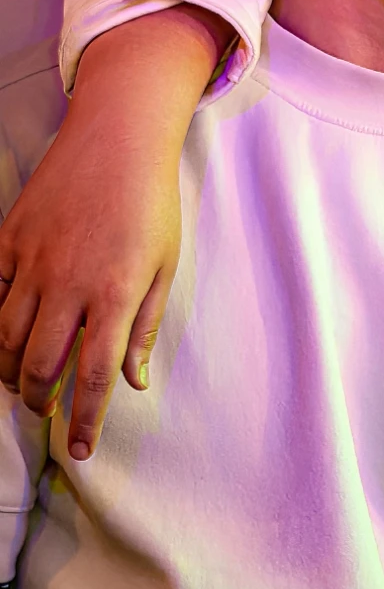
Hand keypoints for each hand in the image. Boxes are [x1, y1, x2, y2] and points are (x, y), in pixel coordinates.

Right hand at [0, 7, 228, 457]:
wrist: (118, 138)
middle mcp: (68, 285)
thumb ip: (143, 326)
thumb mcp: (163, 266)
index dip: (83, 422)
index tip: (77, 450)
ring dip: (10, 371)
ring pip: (5, 338)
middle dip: (37, 401)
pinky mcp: (10, 239)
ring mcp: (33, 261)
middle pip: (38, 367)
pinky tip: (6, 336)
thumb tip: (132, 381)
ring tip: (23, 383)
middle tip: (44, 411)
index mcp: (114, 295)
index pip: (92, 379)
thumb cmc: (150, 203)